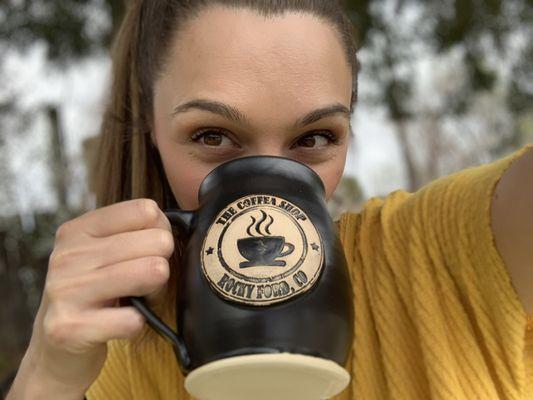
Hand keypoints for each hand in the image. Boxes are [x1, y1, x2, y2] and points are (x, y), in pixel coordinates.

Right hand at [8, 199, 173, 397]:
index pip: (145, 211)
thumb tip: (170, 230)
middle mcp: (68, 255)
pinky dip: (138, 324)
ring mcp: (66, 290)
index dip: (161, 232)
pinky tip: (122, 323)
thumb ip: (135, 233)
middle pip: (157, 241)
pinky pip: (134, 319)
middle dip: (162, 264)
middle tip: (144, 282)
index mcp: (78, 230)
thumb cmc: (94, 293)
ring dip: (155, 291)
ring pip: (152, 272)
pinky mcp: (69, 328)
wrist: (57, 346)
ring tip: (138, 300)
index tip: (149, 251)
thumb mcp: (106, 253)